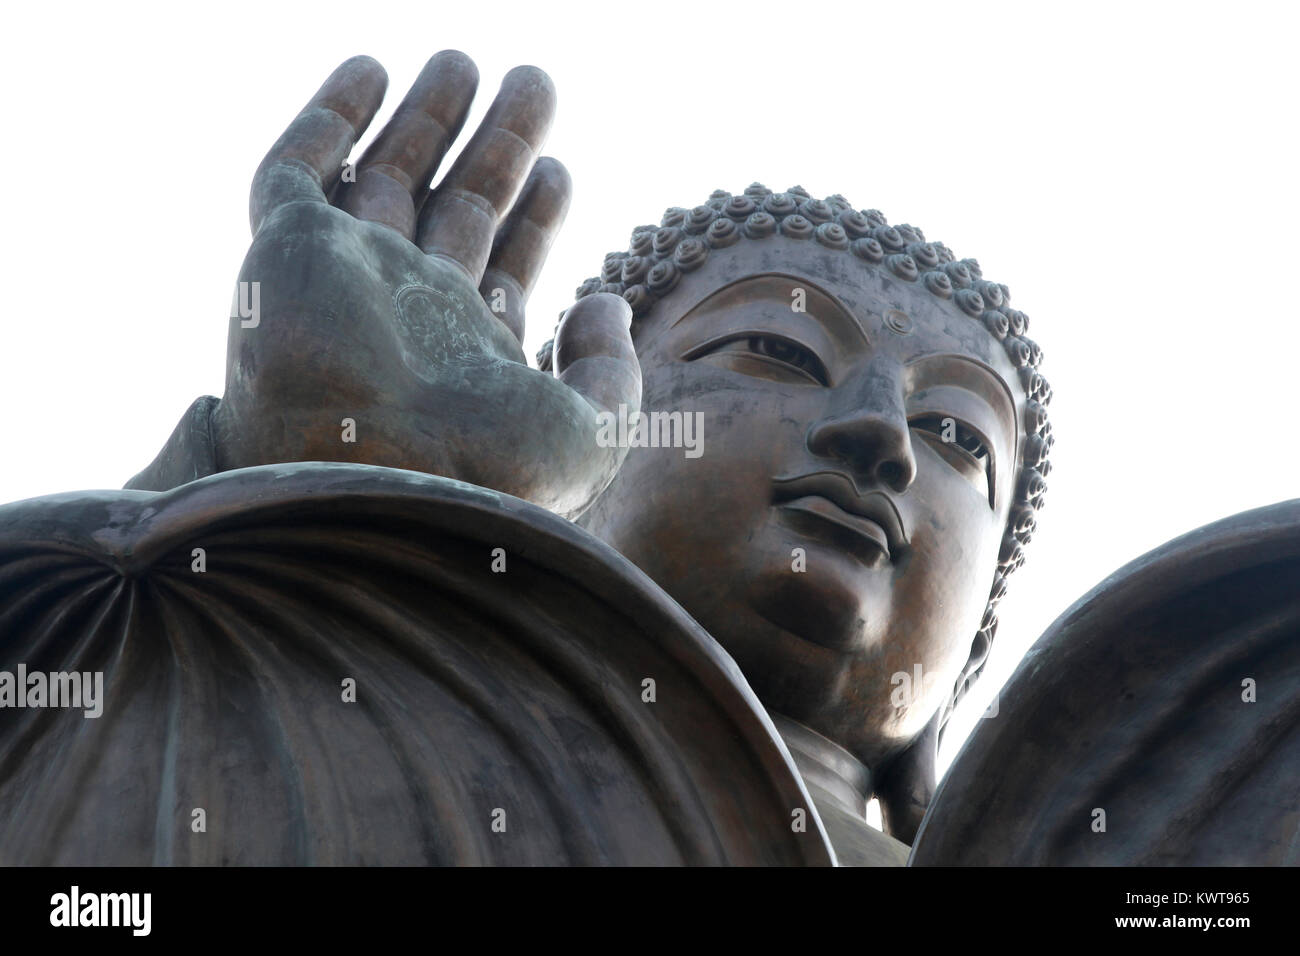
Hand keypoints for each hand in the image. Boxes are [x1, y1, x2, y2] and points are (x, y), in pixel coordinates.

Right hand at [211, 52, 639, 516]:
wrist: (374, 483)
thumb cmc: (489, 476)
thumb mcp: (592, 433)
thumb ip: (612, 369)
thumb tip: (608, 303)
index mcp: (471, 352)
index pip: (504, 264)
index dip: (534, 215)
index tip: (560, 168)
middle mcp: (408, 310)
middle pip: (457, 206)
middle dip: (497, 144)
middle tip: (536, 81)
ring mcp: (346, 277)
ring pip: (386, 176)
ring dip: (426, 117)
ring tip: (466, 59)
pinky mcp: (287, 250)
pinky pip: (295, 170)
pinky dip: (327, 118)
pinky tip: (370, 69)